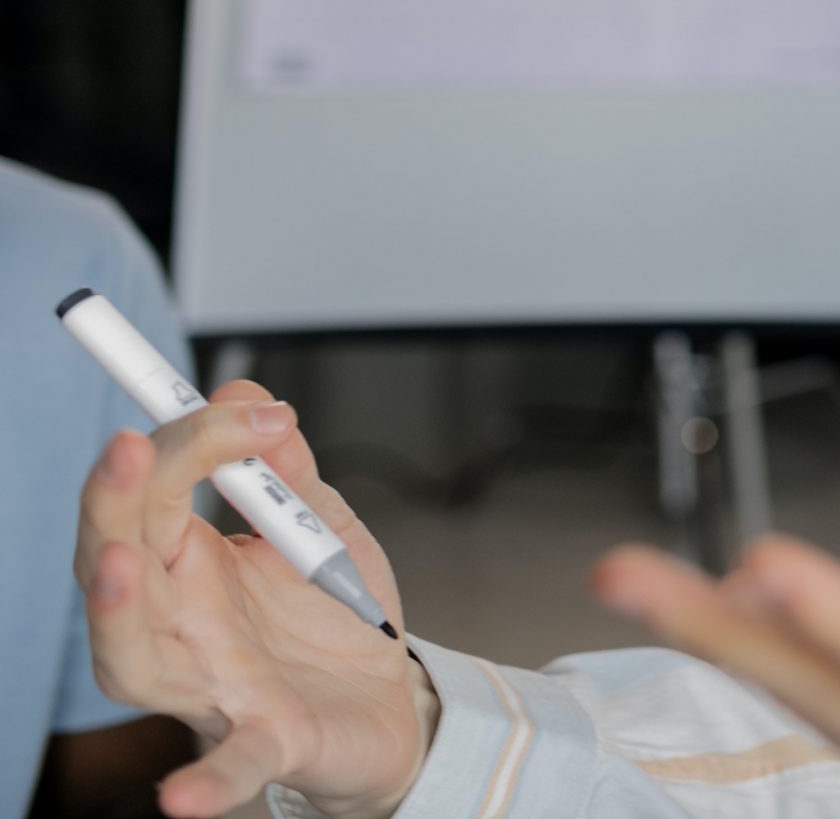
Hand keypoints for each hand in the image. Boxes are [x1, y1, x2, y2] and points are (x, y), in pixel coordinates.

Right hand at [73, 381, 435, 818]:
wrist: (394, 702)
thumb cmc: (337, 616)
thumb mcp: (324, 525)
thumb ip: (287, 467)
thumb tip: (245, 393)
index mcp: (191, 564)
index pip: (152, 494)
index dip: (185, 441)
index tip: (248, 408)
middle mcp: (182, 625)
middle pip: (115, 565)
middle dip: (112, 505)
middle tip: (131, 448)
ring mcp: (214, 688)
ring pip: (132, 659)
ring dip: (118, 611)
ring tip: (117, 565)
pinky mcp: (265, 742)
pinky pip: (226, 762)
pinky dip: (201, 780)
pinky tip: (179, 797)